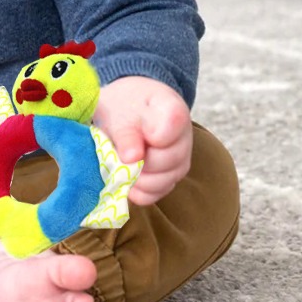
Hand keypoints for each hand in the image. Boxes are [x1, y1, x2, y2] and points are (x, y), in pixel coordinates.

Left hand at [94, 76, 192, 205]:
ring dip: (136, 177)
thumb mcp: (118, 112)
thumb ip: (125, 133)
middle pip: (168, 160)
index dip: (151, 135)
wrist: (125, 108)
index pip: (173, 127)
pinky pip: (156, 194)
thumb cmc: (123, 106)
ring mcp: (180, 159)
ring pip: (164, 182)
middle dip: (140, 159)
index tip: (137, 127)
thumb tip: (132, 159)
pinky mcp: (170, 178)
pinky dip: (137, 190)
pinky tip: (125, 176)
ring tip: (122, 161)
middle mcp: (184, 137)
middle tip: (121, 149)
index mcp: (174, 110)